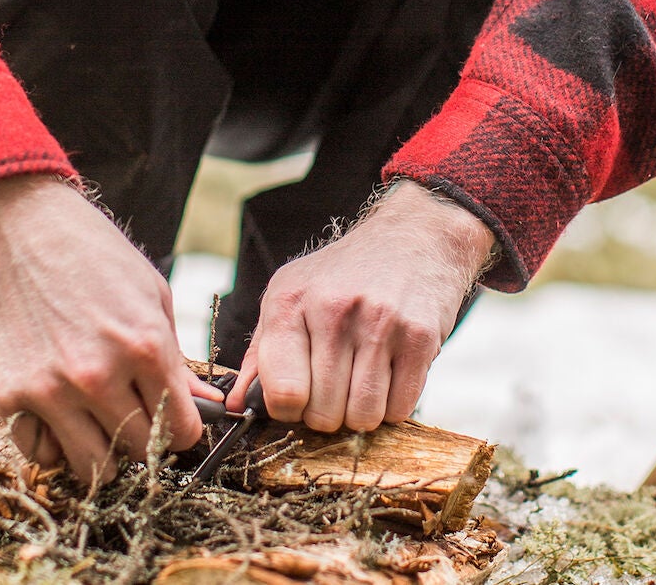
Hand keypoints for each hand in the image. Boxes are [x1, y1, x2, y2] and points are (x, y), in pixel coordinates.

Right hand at [0, 175, 219, 486]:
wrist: (19, 229)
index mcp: (144, 345)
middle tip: (137, 412)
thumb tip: (207, 404)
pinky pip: (43, 455)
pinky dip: (55, 444)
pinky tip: (62, 412)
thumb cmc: (93, 255)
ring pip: (94, 467)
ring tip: (101, 417)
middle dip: (147, 439)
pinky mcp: (9, 398)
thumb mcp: (151, 294)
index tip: (177, 419)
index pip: (182, 430)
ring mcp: (50, 391)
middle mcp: (98, 375)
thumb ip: (177, 358)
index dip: (184, 428)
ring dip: (105, 450)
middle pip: (141, 452)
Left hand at [233, 180, 494, 432]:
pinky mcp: (420, 337)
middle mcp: (333, 309)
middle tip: (337, 384)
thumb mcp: (291, 294)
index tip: (299, 396)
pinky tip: (390, 372)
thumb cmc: (343, 274)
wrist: (411, 237)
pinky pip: (400, 409)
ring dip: (363, 412)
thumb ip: (261, 352)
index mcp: (290, 301)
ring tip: (363, 378)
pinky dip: (393, 405)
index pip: (283, 394)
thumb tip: (235, 406)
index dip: (289, 409)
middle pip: (324, 414)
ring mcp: (380, 322)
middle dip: (329, 412)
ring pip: (364, 417)